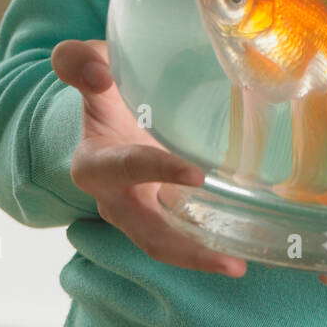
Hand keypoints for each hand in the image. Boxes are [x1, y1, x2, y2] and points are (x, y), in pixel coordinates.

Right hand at [50, 39, 246, 277]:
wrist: (107, 101)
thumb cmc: (104, 82)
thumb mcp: (89, 63)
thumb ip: (79, 62)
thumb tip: (100, 74)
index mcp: (95, 162)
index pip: (127, 169)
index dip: (158, 171)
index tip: (197, 175)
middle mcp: (115, 197)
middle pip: (148, 233)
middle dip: (186, 250)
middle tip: (229, 260)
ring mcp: (141, 208)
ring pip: (167, 244)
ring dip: (202, 257)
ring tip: (240, 265)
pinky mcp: (162, 209)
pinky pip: (184, 232)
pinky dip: (210, 242)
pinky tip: (246, 244)